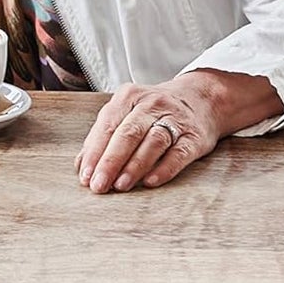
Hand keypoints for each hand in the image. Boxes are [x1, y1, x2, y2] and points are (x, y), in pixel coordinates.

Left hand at [76, 69, 283, 193]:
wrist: (201, 99)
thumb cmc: (154, 112)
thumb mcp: (128, 113)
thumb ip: (104, 135)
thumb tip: (82, 165)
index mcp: (128, 96)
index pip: (107, 125)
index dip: (94, 152)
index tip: (85, 176)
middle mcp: (151, 104)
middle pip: (127, 133)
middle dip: (110, 161)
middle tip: (98, 185)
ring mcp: (175, 119)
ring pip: (152, 142)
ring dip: (134, 166)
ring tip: (120, 186)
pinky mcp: (195, 136)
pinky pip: (179, 153)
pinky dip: (164, 168)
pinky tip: (151, 182)